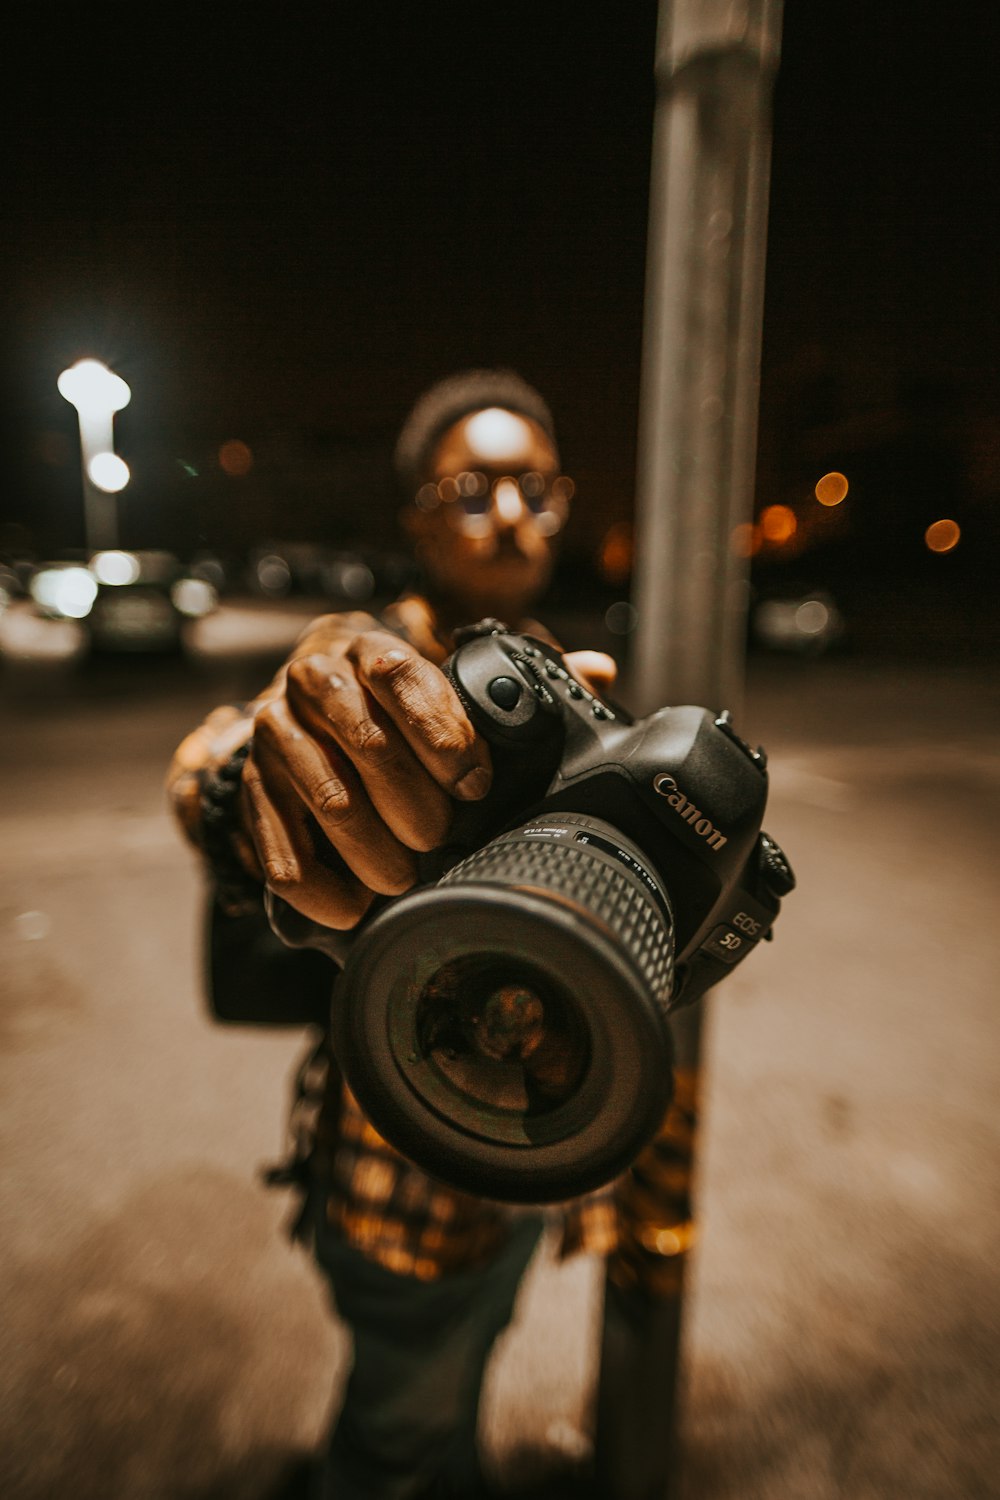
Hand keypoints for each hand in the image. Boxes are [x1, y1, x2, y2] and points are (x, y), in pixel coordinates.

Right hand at [240, 617, 617, 930]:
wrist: (305, 702)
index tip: (475, 783)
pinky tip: (346, 906)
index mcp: (370, 649)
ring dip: (365, 845)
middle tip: (438, 840)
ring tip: (400, 880)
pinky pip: (274, 837)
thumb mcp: (447, 683)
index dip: (441, 731)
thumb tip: (599, 672)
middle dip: (408, 800)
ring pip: (320, 791)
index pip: (400, 673)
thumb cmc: (394, 701)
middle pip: (361, 739)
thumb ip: (517, 684)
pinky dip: (312, 880)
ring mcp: (275, 731)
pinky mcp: (251, 782)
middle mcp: (315, 680)